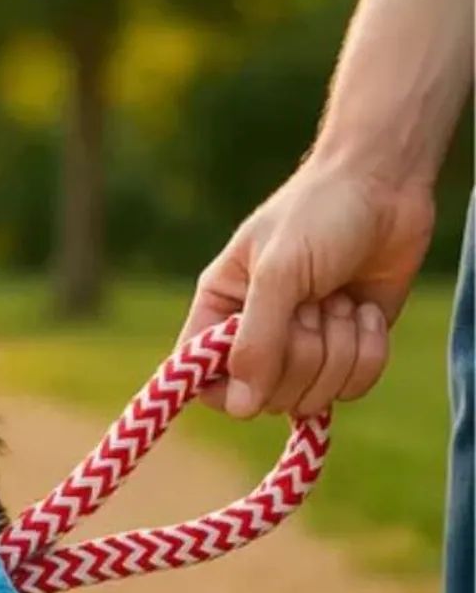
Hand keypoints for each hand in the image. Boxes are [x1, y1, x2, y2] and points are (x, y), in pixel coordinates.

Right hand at [180, 158, 435, 417]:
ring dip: (339, 348)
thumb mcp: (279, 272)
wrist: (388, 184)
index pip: (205, 385)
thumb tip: (241, 408)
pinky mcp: (349, 353)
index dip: (230, 388)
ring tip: (341, 299)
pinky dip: (369, 349)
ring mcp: (304, 350)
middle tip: (315, 301)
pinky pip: (353, 388)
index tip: (258, 365)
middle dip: (302, 352)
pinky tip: (365, 310)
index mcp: (220, 314)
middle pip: (268, 397)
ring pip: (313, 396)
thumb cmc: (319, 214)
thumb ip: (256, 341)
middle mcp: (257, 339)